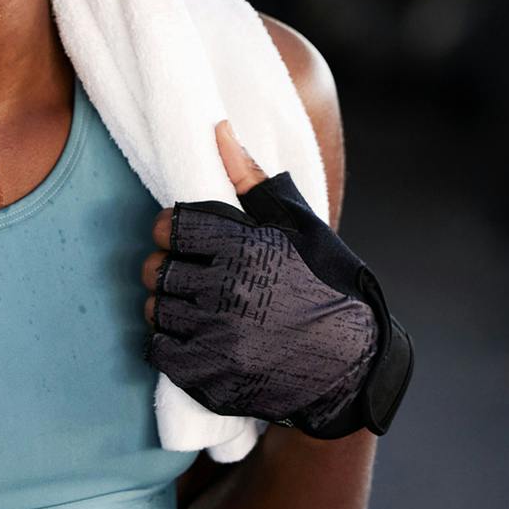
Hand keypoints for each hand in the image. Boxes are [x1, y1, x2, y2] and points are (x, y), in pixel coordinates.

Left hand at [140, 121, 413, 438]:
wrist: (352, 362)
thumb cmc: (326, 283)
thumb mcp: (298, 224)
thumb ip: (250, 177)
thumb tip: (218, 129)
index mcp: (245, 248)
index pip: (170, 227)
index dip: (172, 230)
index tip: (186, 239)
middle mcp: (227, 293)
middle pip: (157, 271)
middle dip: (170, 269)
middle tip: (194, 276)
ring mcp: (218, 340)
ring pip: (156, 312)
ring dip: (169, 307)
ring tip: (198, 307)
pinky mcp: (212, 379)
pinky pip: (160, 352)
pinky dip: (171, 344)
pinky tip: (197, 337)